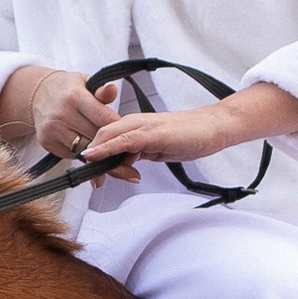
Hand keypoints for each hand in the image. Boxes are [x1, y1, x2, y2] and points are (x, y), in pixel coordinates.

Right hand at [28, 70, 122, 160]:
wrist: (38, 94)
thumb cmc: (68, 88)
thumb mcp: (86, 82)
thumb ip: (102, 90)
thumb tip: (112, 89)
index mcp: (75, 96)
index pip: (103, 118)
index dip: (117, 126)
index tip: (124, 130)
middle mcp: (61, 114)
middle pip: (95, 137)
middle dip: (108, 140)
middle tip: (118, 141)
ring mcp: (52, 130)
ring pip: (84, 149)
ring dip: (96, 149)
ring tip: (105, 146)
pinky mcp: (46, 142)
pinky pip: (72, 155)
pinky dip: (82, 153)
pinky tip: (88, 146)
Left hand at [75, 80, 297, 172]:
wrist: (213, 128)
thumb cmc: (189, 137)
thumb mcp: (158, 149)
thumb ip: (140, 153)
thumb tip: (125, 163)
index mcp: (135, 124)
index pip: (106, 135)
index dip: (93, 151)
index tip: (85, 169)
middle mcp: (135, 121)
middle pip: (101, 134)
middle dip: (90, 155)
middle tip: (85, 177)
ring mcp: (143, 125)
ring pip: (108, 135)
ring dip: (94, 153)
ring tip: (84, 171)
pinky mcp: (152, 132)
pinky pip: (123, 139)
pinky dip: (106, 147)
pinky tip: (94, 155)